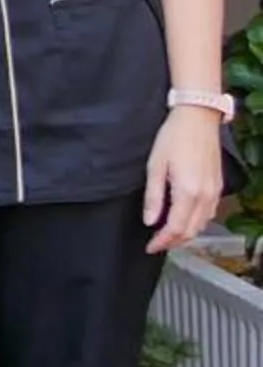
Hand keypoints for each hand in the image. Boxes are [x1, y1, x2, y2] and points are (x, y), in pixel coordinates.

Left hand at [145, 107, 227, 253]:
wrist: (198, 119)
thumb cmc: (173, 138)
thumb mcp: (155, 166)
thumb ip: (153, 196)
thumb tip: (150, 220)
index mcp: (188, 192)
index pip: (176, 228)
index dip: (162, 241)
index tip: (150, 246)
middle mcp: (205, 196)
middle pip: (191, 231)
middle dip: (173, 241)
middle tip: (156, 243)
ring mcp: (214, 192)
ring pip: (201, 224)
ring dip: (185, 234)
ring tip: (166, 235)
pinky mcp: (218, 187)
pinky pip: (209, 214)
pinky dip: (196, 222)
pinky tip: (183, 220)